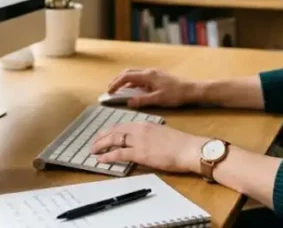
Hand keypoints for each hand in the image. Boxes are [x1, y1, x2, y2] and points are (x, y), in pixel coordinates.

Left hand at [90, 122, 207, 174]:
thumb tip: (143, 142)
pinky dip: (108, 156)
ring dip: (101, 145)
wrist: (189, 148)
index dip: (112, 130)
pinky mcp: (140, 153)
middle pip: (115, 131)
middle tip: (94, 142)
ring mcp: (139, 141)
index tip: (105, 134)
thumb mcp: (162, 133)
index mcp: (146, 124)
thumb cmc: (181, 143)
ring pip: (114, 140)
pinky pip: (119, 154)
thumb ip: (150, 135)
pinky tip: (101, 159)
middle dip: (102, 136)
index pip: (123, 126)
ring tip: (93, 150)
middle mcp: (140, 129)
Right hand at [106, 68, 198, 108]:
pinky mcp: (157, 77)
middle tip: (110, 89)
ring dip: (125, 80)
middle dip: (118, 80)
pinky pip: (140, 77)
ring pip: (134, 74)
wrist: (190, 90)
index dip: (116, 84)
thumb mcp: (158, 99)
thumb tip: (128, 102)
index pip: (127, 77)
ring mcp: (153, 73)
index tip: (109, 91)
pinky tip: (132, 90)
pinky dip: (133, 82)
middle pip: (128, 72)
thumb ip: (142, 100)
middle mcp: (149, 72)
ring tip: (118, 89)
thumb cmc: (176, 94)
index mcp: (148, 75)